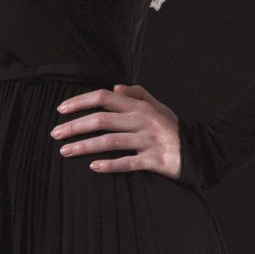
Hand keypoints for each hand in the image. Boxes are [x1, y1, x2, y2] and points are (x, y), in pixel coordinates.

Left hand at [51, 84, 182, 177]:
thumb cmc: (172, 128)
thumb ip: (137, 94)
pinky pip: (128, 162)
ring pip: (109, 141)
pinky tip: (93, 167)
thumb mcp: (158, 106)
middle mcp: (142, 120)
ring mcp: (148, 140)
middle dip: (74, 126)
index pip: (104, 98)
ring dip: (84, 146)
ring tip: (64, 151)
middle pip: (101, 120)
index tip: (60, 110)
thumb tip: (115, 86)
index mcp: (140, 106)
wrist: (199, 152)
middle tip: (54, 134)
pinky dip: (109, 165)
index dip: (80, 102)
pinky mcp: (154, 160)